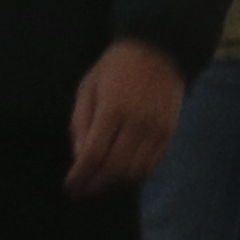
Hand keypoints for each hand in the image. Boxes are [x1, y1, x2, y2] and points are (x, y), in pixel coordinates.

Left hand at [64, 41, 185, 193]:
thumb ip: (81, 121)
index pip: (94, 155)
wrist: (161, 48)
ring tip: (101, 183)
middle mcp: (137, 122)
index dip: (80, 176)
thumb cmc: (117, 66)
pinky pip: (152, 164)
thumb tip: (78, 157)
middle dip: (94, 185)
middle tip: (82, 191)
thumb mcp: (89, 86)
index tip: (70, 187)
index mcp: (112, 109)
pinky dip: (136, 175)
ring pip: (134, 171)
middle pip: (114, 168)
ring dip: (114, 183)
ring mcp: (156, 129)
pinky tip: (122, 174)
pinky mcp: (169, 132)